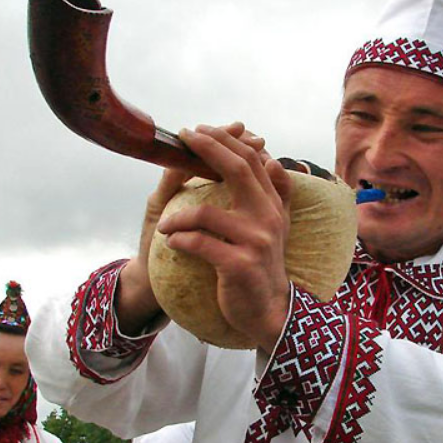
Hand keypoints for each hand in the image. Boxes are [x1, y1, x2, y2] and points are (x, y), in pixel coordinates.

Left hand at [116, 123, 266, 336]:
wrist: (268, 311)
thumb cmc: (262, 267)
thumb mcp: (277, 228)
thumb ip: (276, 193)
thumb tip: (272, 158)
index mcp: (273, 205)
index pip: (252, 160)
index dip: (225, 141)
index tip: (197, 131)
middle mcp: (269, 218)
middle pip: (238, 170)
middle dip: (207, 149)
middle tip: (182, 139)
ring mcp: (255, 242)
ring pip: (206, 213)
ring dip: (177, 217)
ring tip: (165, 226)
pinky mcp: (239, 265)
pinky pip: (199, 244)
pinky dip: (179, 240)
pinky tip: (172, 243)